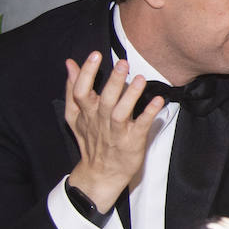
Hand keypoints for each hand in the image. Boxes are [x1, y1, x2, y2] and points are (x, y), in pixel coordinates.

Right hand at [63, 51, 163, 210]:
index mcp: (86, 113)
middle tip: (123, 62)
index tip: (95, 55)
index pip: (81, 90)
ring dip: (130, 95)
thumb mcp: (75, 116)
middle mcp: (100, 121)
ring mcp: (116, 132)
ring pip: (120, 112)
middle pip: (104, 99)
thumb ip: (72, 89)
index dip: (86, 73)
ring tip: (140, 79)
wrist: (100, 173)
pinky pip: (141, 126)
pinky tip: (158, 101)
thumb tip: (70, 64)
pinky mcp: (132, 142)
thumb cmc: (91, 140)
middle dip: (113, 81)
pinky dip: (149, 114)